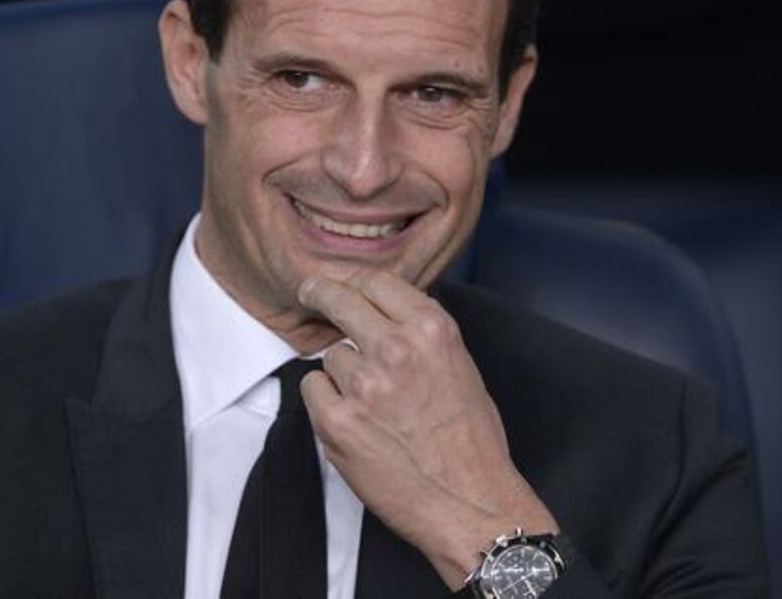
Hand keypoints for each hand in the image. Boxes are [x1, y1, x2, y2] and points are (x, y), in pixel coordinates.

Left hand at [297, 270, 557, 588]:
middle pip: (340, 301)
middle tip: (309, 291)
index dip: (352, 279)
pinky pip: (314, 389)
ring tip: (374, 406)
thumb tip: (385, 315)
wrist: (469, 503)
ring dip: (342, 373)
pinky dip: (326, 401)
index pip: (377, 282)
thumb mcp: (460, 367)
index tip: (338, 280)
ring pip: (331, 356)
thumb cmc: (472, 444)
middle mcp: (395, 350)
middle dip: (320, 292)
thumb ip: (421, 336)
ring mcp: (363, 385)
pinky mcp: (337, 421)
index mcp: (432, 331)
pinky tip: (354, 420)